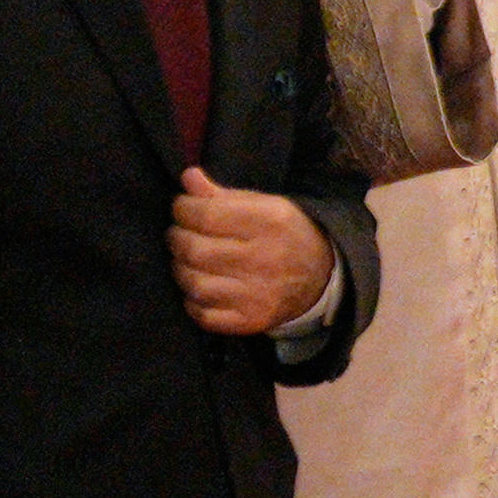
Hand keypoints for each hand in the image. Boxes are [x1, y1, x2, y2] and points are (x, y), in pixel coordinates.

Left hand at [171, 167, 333, 333]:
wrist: (320, 277)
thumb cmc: (284, 234)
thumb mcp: (263, 205)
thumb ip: (223, 194)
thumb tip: (187, 177)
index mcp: (269, 222)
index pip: (206, 215)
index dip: (182, 210)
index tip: (182, 208)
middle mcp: (265, 259)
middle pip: (195, 250)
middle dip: (176, 238)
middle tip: (179, 234)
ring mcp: (258, 295)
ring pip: (194, 284)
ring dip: (180, 269)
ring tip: (186, 260)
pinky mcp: (251, 320)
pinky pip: (204, 316)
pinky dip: (192, 302)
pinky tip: (199, 288)